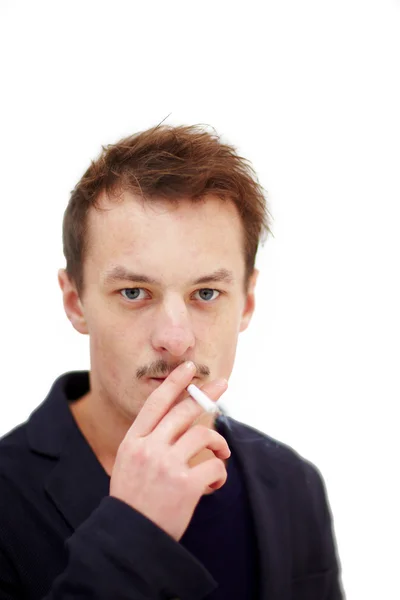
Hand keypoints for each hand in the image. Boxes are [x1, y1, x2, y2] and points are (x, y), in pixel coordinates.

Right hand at [109, 361, 229, 540]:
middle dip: (207, 394)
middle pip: (184, 411)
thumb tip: (179, 420)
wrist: (129, 540)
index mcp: (133, 441)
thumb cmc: (133, 500)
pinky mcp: (185, 485)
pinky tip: (214, 484)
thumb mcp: (128, 464)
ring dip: (219, 442)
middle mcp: (149, 448)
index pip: (156, 403)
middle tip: (223, 385)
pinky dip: (219, 473)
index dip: (174, 382)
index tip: (189, 367)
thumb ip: (149, 441)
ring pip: (204, 435)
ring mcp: (167, 465)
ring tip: (222, 453)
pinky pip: (214, 466)